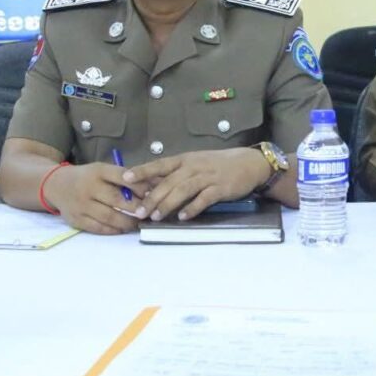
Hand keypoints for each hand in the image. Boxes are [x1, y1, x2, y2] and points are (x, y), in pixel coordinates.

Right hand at [43, 162, 143, 234]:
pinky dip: (113, 230)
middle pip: (116, 199)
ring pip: (109, 217)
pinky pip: (99, 228)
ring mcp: (81, 205)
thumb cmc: (87, 177)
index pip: (121, 176)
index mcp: (98, 171)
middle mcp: (88, 187)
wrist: (56, 185)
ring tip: (138, 223)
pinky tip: (123, 229)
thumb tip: (151, 186)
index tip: (151, 194)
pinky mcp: (76, 220)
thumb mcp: (102, 170)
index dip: (138, 186)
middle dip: (136, 207)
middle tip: (148, 213)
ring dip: (127, 222)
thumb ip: (123, 178)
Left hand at [123, 148, 270, 221]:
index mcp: (185, 159)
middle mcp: (194, 166)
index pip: (160, 164)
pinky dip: (192, 208)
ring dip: (168, 204)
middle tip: (140, 211)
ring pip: (183, 190)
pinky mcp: (220, 188)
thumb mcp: (196, 163)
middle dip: (152, 197)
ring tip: (157, 216)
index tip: (126, 177)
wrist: (249, 163)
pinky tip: (183, 216)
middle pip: (169, 181)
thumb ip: (177, 173)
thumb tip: (153, 186)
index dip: (143, 171)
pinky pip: (203, 198)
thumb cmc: (219, 165)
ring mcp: (208, 177)